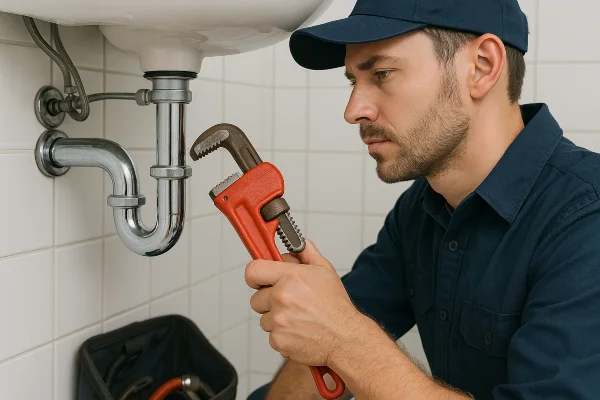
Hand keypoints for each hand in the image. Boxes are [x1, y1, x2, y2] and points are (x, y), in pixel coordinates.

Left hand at [245, 239, 361, 366]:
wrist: (344, 336)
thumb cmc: (336, 305)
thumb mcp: (325, 270)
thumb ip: (307, 253)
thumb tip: (296, 246)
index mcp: (291, 277)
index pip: (253, 270)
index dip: (255, 275)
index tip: (260, 279)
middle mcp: (282, 297)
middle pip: (256, 298)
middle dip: (268, 300)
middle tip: (287, 302)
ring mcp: (278, 320)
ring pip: (263, 318)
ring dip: (276, 319)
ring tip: (297, 317)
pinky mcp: (278, 339)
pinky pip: (271, 335)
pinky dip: (282, 334)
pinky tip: (298, 330)